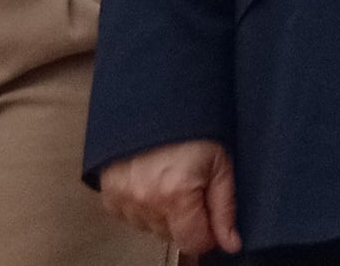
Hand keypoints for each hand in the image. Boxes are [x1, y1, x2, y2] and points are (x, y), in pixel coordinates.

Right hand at [102, 138, 240, 253]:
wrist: (156, 94)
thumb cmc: (193, 125)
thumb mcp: (220, 162)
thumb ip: (225, 208)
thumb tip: (231, 244)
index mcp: (175, 195)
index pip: (193, 243)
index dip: (208, 232)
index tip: (210, 213)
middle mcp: (145, 201)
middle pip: (172, 235)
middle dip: (186, 219)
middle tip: (192, 187)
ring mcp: (122, 197)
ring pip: (150, 228)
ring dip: (162, 214)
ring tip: (170, 179)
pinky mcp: (108, 191)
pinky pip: (128, 216)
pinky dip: (141, 206)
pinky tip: (151, 182)